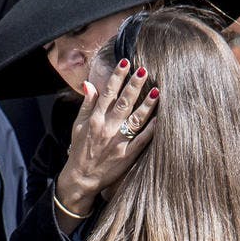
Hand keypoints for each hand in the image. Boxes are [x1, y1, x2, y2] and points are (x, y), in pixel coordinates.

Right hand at [55, 59, 158, 231]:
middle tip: (144, 70)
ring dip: (147, 104)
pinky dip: (152, 129)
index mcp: (95, 119)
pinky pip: (142, 140)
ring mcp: (118, 142)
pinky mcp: (127, 155)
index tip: (126, 62)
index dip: (117, 76)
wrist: (81, 178)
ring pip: (135, 119)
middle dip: (134, 85)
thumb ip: (86, 105)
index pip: (107, 93)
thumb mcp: (78, 125)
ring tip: (157, 91)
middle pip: (123, 103)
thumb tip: (89, 84)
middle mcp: (107, 128)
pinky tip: (161, 118)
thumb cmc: (80, 150)